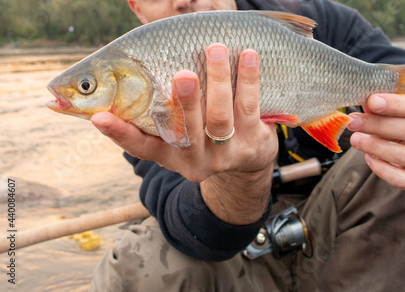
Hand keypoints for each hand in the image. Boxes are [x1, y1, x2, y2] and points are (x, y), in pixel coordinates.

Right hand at [91, 43, 277, 223]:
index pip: (141, 147)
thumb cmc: (204, 132)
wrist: (249, 159)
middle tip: (182, 74)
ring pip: (220, 118)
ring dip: (219, 82)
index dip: (120, 134)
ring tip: (216, 50)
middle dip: (185, 102)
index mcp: (170, 155)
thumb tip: (131, 69)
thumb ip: (158, 109)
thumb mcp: (180, 131)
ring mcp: (225, 155)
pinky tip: (247, 56)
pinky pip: (249, 108)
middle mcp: (195, 159)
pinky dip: (248, 80)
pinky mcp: (252, 144)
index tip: (99, 118)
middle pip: (187, 132)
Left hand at [347, 94, 404, 190]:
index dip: (395, 104)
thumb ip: (383, 106)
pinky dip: (382, 169)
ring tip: (356, 139)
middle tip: (354, 122)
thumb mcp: (398, 111)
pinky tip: (368, 158)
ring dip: (376, 147)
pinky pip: (402, 179)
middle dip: (378, 125)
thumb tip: (363, 99)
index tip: (372, 101)